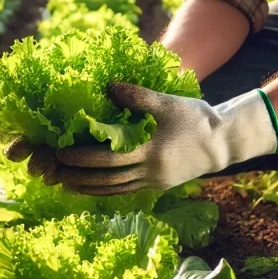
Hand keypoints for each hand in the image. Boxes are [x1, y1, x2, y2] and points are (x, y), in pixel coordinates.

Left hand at [7, 82, 277, 195]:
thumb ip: (138, 96)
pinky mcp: (158, 185)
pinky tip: (91, 188)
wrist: (224, 143)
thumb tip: (108, 87)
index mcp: (150, 151)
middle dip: (78, 176)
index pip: (107, 159)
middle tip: (53, 171)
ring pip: (114, 189)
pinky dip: (105, 191)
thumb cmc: (195, 118)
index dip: (82, 159)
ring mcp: (154, 181)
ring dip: (88, 188)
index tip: (60, 153)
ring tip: (64, 183)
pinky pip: (126, 191)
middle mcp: (150, 171)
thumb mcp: (168, 102)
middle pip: (106, 179)